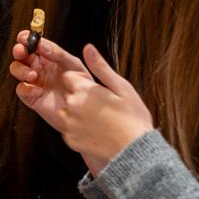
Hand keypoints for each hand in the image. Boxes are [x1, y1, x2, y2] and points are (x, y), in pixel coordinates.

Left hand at [10, 32, 153, 173]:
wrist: (133, 151)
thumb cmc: (132, 118)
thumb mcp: (121, 87)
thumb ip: (100, 67)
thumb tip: (88, 47)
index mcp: (83, 90)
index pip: (70, 77)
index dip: (83, 83)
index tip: (97, 91)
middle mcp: (71, 105)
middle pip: (68, 94)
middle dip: (80, 98)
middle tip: (102, 108)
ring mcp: (68, 124)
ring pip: (66, 111)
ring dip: (77, 113)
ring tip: (100, 121)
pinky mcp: (69, 139)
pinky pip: (69, 129)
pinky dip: (78, 129)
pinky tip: (96, 132)